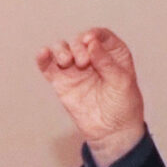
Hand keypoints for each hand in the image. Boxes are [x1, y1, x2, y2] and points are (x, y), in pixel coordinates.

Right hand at [35, 26, 146, 166]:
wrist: (111, 132)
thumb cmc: (124, 106)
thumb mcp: (122, 82)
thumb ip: (107, 62)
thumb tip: (91, 43)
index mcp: (112, 54)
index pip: (100, 36)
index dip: (93, 34)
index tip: (89, 41)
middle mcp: (92, 58)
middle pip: (79, 41)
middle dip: (78, 47)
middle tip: (82, 63)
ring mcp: (75, 70)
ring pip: (62, 49)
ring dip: (61, 50)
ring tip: (65, 62)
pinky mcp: (61, 82)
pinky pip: (48, 66)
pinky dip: (43, 58)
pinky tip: (43, 54)